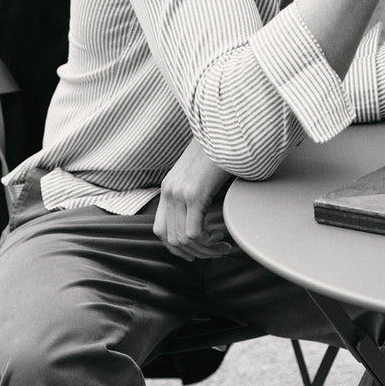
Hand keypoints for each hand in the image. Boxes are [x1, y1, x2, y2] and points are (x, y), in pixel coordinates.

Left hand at [154, 139, 235, 260]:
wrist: (224, 132)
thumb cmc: (219, 153)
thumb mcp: (199, 176)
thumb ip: (195, 194)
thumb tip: (203, 216)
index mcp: (168, 189)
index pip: (160, 231)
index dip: (175, 249)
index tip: (195, 253)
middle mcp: (169, 192)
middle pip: (171, 239)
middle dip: (195, 253)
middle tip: (215, 252)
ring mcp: (179, 193)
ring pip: (182, 240)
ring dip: (204, 250)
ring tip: (222, 247)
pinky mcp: (194, 195)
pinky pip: (193, 232)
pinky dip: (207, 242)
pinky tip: (220, 236)